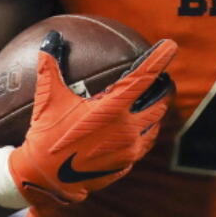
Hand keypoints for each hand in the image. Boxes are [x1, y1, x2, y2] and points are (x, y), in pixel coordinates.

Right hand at [7, 31, 174, 206]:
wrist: (46, 179)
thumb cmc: (46, 135)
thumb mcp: (47, 98)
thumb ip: (50, 65)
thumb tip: (51, 37)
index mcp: (112, 109)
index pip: (143, 78)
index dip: (159, 59)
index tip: (170, 46)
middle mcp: (127, 129)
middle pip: (159, 104)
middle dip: (164, 90)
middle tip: (162, 79)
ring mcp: (129, 150)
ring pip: (155, 126)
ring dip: (156, 112)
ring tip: (152, 102)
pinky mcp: (127, 164)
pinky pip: (144, 144)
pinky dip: (145, 132)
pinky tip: (137, 127)